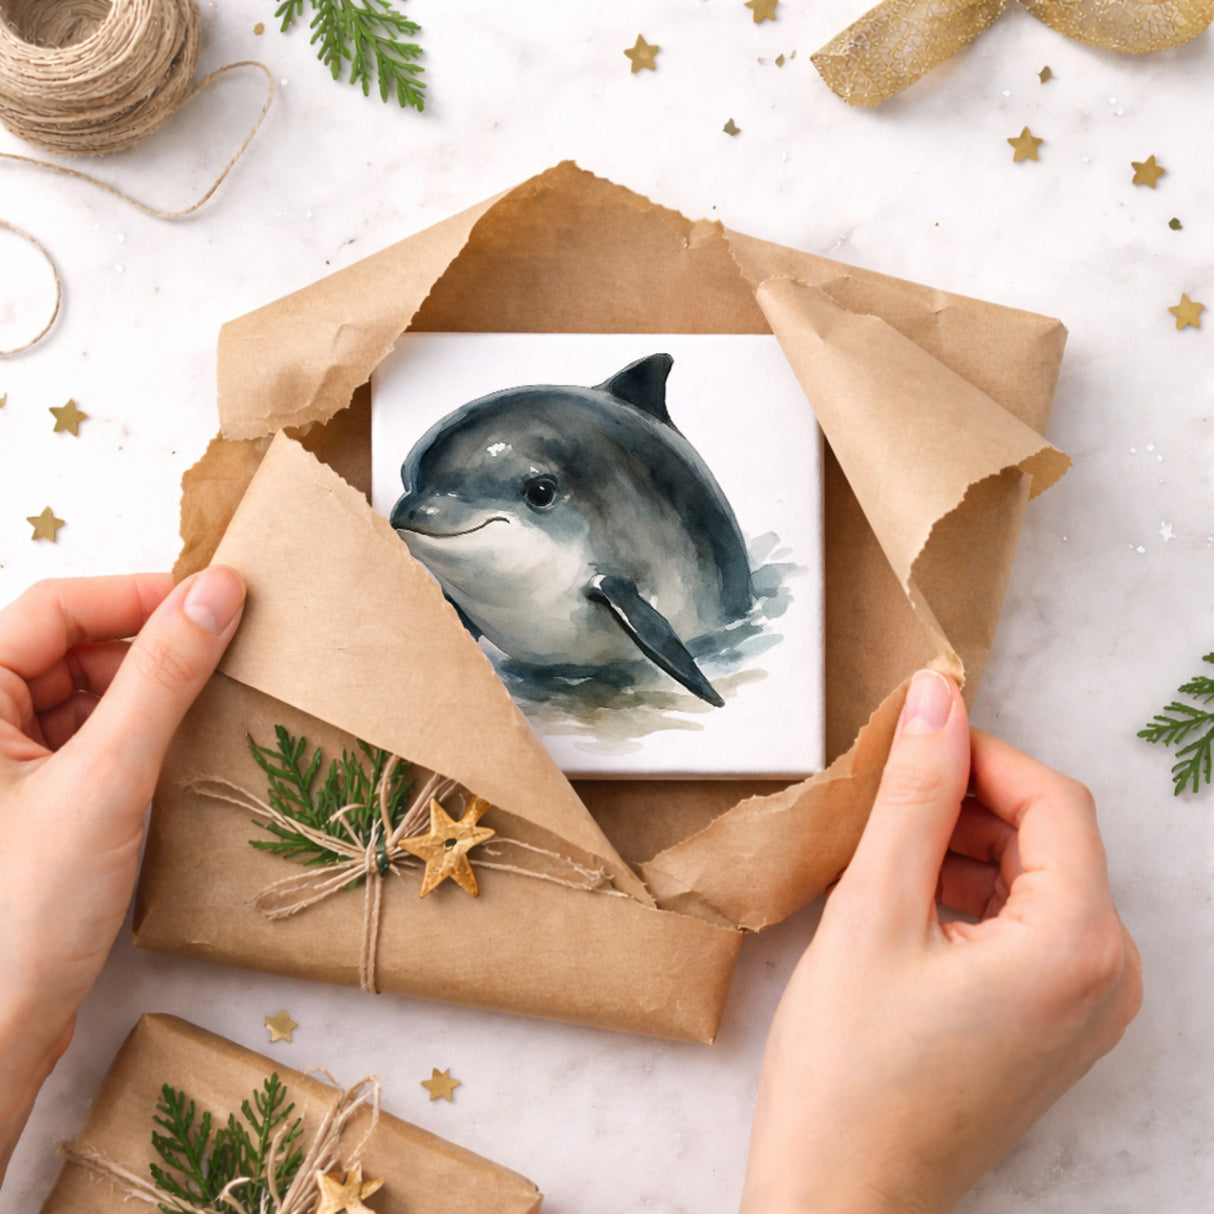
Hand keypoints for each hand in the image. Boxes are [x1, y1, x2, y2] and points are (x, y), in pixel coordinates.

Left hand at [0, 569, 244, 1181]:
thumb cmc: (23, 910)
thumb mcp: (107, 777)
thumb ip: (164, 676)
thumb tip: (218, 591)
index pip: (55, 608)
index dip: (136, 595)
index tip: (216, 600)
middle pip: (70, 647)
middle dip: (147, 645)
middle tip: (226, 651)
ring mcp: (6, 767)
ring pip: (85, 694)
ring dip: (148, 690)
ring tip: (212, 701)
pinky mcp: (34, 803)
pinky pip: (91, 740)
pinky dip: (138, 734)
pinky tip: (181, 749)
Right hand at [741, 669, 1142, 1213]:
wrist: (840, 1198)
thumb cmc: (849, 1073)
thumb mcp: (873, 910)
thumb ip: (913, 794)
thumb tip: (937, 700)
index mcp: (1079, 945)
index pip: (1052, 799)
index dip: (979, 754)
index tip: (909, 740)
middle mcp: (1107, 979)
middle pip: (1049, 838)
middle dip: (967, 804)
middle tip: (881, 802)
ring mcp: (1086, 1010)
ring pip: (1035, 880)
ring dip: (963, 849)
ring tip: (881, 857)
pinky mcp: (1054, 1028)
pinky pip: (1028, 929)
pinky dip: (970, 898)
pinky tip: (902, 906)